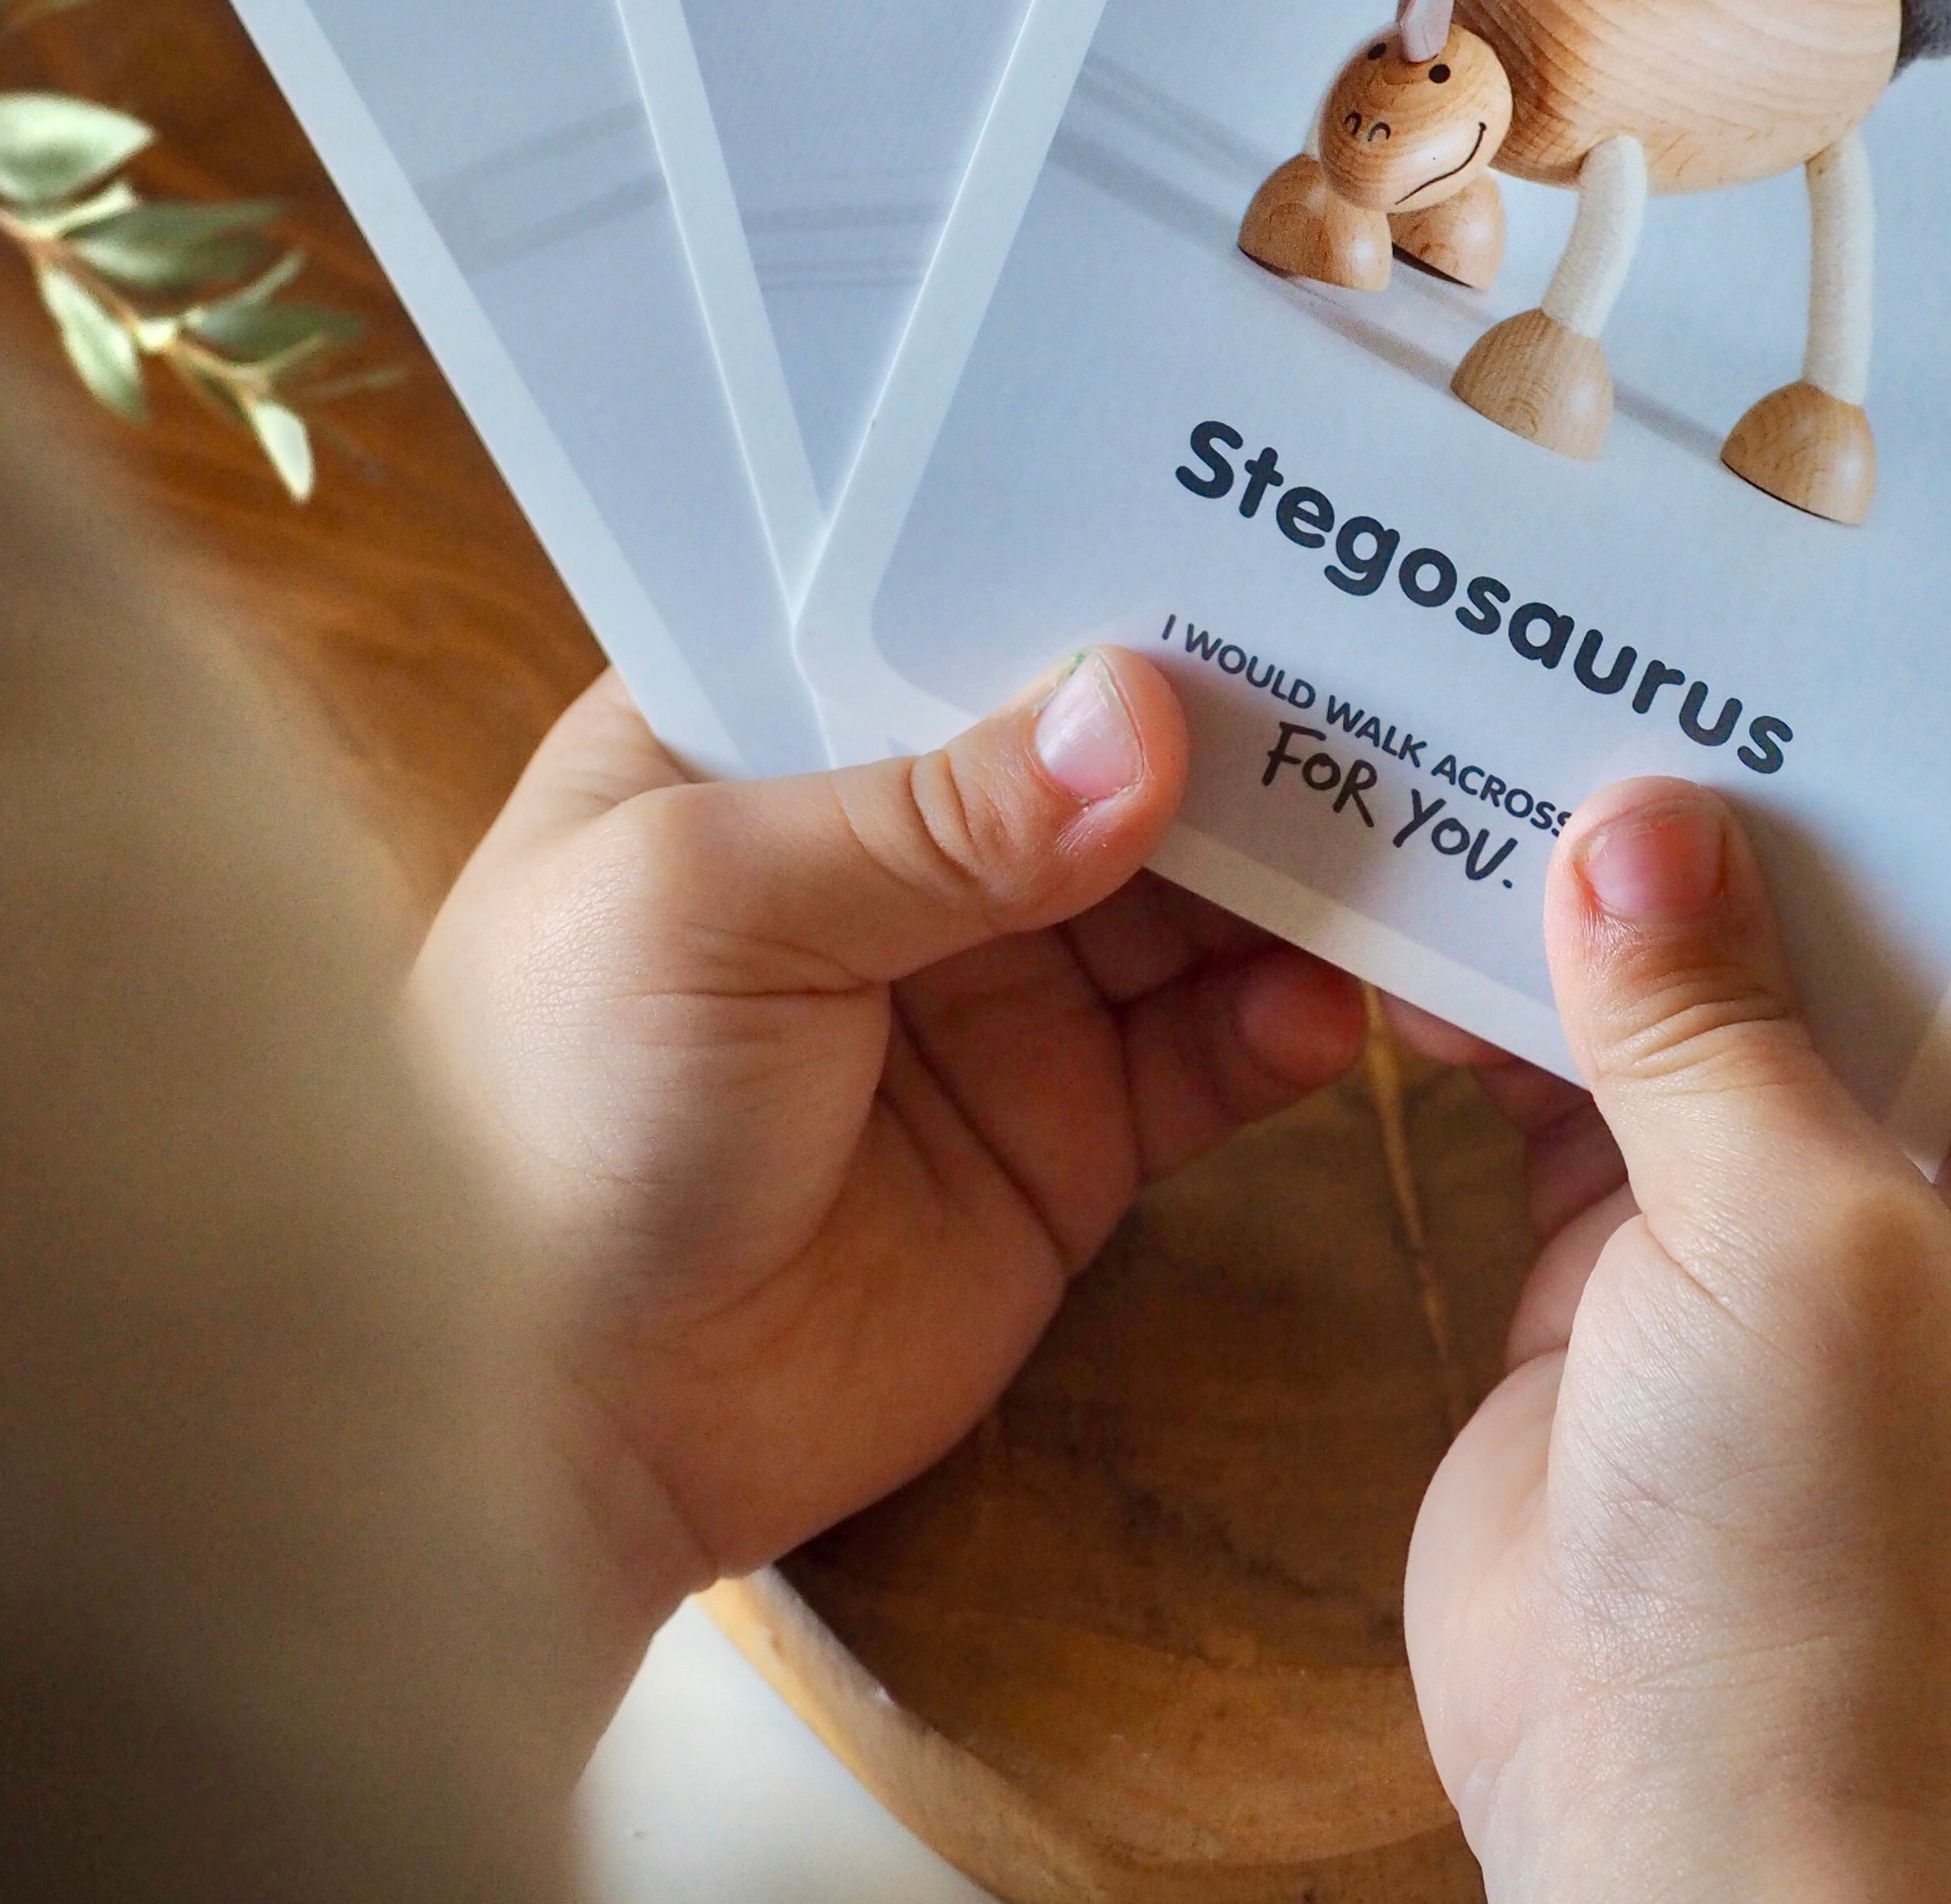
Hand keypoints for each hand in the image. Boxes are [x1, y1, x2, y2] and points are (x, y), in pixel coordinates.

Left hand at [409, 653, 1363, 1702]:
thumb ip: (933, 815)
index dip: (1084, 568)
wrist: (542, 1431)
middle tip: (1383, 669)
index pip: (952, 611)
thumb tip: (1143, 718)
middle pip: (1098, 746)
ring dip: (1290, 859)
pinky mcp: (1064, 1138)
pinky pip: (1210, 1052)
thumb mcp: (712, 907)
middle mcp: (892, 843)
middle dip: (1230, 715)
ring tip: (1408, 822)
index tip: (1251, 519)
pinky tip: (1336, 1001)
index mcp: (768, 733)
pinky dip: (1287, 1019)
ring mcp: (991, 989)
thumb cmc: (551, 1108)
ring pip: (1185, 889)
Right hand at [1401, 780, 1950, 1903]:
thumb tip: (1643, 828)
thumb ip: (1719, 1026)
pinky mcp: (1631, 1273)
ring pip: (1689, 1007)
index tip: (1761, 670)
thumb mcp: (1811, 1252)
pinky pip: (1572, 1086)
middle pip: (1831, 949)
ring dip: (1591, 912)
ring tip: (1487, 754)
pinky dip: (1501, 1006)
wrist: (1669, 1838)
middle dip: (1713, 838)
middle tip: (1594, 677)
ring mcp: (1784, 1236)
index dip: (1888, 802)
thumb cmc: (1829, 1587)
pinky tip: (1424, 908)